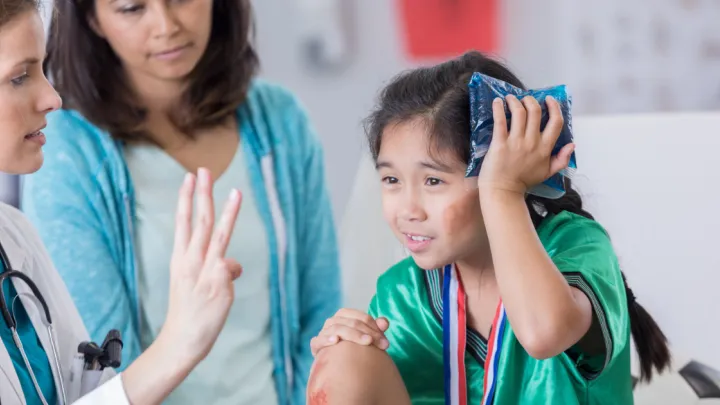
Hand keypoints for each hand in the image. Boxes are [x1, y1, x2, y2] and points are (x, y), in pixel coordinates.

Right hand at [158, 167, 242, 364]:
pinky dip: (231, 272)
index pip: (183, 223)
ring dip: (228, 212)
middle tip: (204, 170)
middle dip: (202, 194)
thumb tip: (235, 265)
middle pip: (198, 221)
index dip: (186, 199)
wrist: (182, 341)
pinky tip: (223, 290)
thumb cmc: (190, 312)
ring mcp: (203, 272)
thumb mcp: (199, 285)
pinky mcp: (217, 284)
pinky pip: (231, 267)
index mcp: (180, 260)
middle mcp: (189, 262)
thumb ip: (217, 268)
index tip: (189, 177)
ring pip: (217, 235)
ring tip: (236, 192)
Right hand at [310, 309, 389, 355]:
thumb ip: (376, 329)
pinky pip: (318, 340)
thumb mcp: (365, 337)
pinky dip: (326, 339)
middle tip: (383, 346)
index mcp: (344, 315)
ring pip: (338, 328)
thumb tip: (385, 322)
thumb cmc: (352, 347)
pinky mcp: (316, 345)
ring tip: (367, 342)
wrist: (334, 362)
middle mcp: (332, 321)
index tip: (386, 342)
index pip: (362, 317)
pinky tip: (335, 340)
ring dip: (354, 335)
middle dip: (369, 333)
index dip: (376, 328)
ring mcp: (323, 332)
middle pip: (352, 323)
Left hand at [477, 94, 574, 194]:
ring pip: (519, 112)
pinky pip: (500, 121)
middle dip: (531, 100)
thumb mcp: (548, 172)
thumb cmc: (524, 182)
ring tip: (511, 98)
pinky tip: (497, 102)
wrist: (503, 191)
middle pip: (535, 112)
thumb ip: (562, 159)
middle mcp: (532, 142)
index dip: (554, 107)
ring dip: (515, 101)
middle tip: (525, 98)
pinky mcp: (500, 143)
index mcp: (545, 148)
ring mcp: (516, 142)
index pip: (556, 122)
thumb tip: (572, 144)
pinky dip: (499, 108)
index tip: (549, 99)